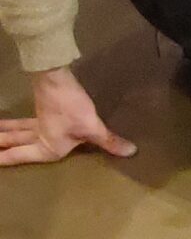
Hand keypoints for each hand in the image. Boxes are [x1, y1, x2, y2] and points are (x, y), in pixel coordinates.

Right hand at [0, 68, 135, 166]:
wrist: (55, 77)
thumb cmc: (70, 106)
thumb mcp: (92, 127)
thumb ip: (109, 141)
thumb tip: (131, 152)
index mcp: (46, 146)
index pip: (21, 156)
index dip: (7, 160)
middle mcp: (38, 136)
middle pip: (14, 143)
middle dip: (2, 147)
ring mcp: (37, 122)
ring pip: (16, 131)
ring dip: (4, 134)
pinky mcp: (40, 110)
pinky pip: (23, 123)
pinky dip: (14, 125)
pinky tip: (15, 125)